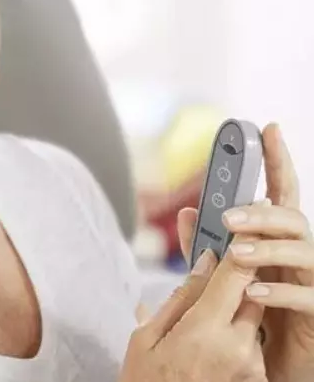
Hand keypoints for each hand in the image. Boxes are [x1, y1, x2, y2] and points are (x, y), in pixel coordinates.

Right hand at [120, 246, 265, 381]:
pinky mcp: (258, 380)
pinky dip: (235, 340)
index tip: (239, 229)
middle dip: (233, 284)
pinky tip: (208, 351)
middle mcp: (237, 348)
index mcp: (205, 331)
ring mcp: (252, 368)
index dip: (240, 247)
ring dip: (232, 315)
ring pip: (251, 320)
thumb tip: (204, 262)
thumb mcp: (146, 338)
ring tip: (199, 333)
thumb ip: (180, 298)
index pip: (234, 276)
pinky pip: (251, 346)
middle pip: (251, 295)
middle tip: (208, 285)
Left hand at [178, 124, 313, 381]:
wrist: (268, 368)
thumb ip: (208, 244)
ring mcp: (313, 281)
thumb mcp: (224, 275)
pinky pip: (308, 297)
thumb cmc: (250, 317)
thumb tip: (187, 212)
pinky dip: (279, 293)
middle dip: (262, 213)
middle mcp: (299, 254)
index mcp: (278, 240)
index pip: (280, 193)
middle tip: (229, 218)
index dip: (278, 160)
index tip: (268, 129)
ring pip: (304, 252)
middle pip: (292, 218)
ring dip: (268, 249)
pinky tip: (253, 293)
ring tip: (239, 254)